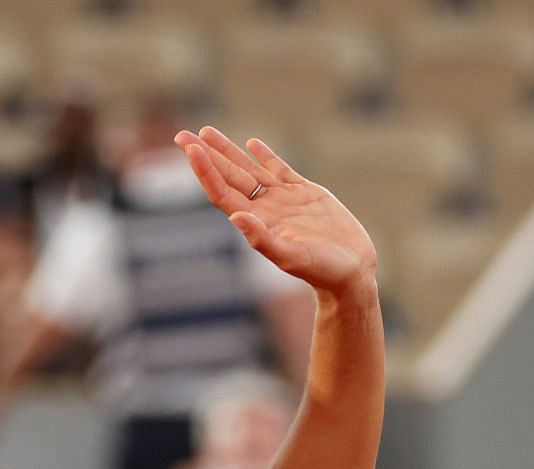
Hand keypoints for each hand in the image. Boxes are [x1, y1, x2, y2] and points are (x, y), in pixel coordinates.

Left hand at [175, 126, 377, 298]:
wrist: (351, 272)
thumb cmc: (321, 270)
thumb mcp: (290, 256)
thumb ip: (262, 239)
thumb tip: (235, 217)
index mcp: (256, 222)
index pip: (222, 192)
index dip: (205, 170)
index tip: (190, 149)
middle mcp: (265, 209)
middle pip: (228, 176)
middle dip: (206, 154)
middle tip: (182, 135)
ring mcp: (283, 199)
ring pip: (249, 168)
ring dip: (227, 151)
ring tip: (206, 132)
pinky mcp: (305, 193)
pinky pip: (279, 169)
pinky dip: (265, 155)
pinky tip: (251, 143)